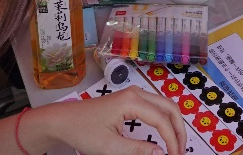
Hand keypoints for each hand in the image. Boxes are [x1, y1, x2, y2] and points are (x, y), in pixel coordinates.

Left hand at [30, 87, 186, 154]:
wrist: (63, 120)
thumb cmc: (82, 130)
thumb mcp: (110, 147)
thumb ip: (138, 150)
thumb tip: (162, 154)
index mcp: (131, 101)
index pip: (162, 120)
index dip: (172, 140)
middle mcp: (136, 92)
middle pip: (169, 107)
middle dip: (178, 130)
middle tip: (179, 152)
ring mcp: (133, 93)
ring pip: (164, 105)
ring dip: (173, 124)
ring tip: (175, 145)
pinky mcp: (131, 99)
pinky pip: (155, 106)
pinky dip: (164, 119)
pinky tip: (165, 134)